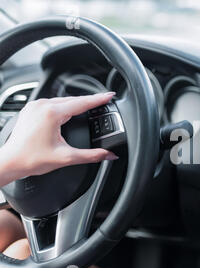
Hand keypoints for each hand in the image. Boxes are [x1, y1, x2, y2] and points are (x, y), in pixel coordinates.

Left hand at [0, 93, 117, 184]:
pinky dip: (64, 106)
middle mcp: (42, 105)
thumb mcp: (67, 157)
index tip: (110, 95)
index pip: (82, 103)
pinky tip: (70, 110)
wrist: (10, 162)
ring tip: (90, 105)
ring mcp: (35, 106)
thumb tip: (109, 155)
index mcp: (52, 113)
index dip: (99, 99)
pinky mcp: (31, 109)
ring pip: (63, 100)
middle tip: (104, 100)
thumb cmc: (31, 159)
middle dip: (90, 101)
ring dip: (77, 103)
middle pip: (73, 99)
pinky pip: (52, 103)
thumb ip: (92, 156)